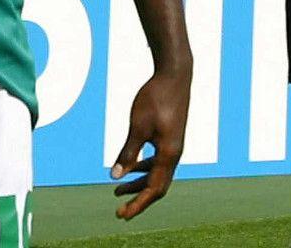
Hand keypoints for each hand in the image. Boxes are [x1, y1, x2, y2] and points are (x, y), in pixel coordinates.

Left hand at [109, 67, 189, 219]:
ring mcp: (173, 146)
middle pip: (157, 186)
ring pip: (157, 174)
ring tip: (117, 189)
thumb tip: (115, 177)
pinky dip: (143, 168)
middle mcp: (174, 153)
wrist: (175, 75)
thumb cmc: (156, 97)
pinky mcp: (170, 138)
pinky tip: (130, 167)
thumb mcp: (137, 126)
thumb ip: (127, 152)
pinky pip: (158, 161)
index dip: (137, 204)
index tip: (121, 214)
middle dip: (138, 199)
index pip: (154, 189)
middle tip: (119, 210)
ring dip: (138, 184)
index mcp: (168, 153)